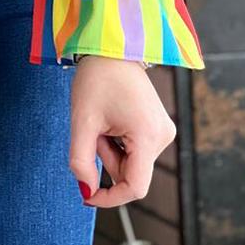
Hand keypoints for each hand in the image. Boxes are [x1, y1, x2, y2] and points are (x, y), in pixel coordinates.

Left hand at [69, 55, 175, 207]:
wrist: (111, 48)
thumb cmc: (97, 79)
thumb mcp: (82, 120)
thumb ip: (81, 159)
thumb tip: (86, 190)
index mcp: (148, 136)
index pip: (135, 187)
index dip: (110, 197)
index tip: (87, 194)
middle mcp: (163, 136)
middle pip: (130, 172)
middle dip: (105, 158)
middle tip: (92, 129)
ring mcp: (163, 131)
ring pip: (132, 161)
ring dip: (110, 148)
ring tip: (102, 119)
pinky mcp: (158, 126)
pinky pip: (136, 149)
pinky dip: (118, 141)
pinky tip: (112, 118)